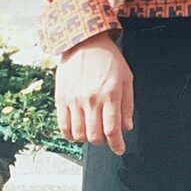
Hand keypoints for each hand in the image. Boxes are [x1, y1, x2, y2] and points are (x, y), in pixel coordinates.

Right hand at [56, 32, 133, 154]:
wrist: (84, 42)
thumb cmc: (108, 58)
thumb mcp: (126, 77)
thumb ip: (128, 103)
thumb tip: (127, 127)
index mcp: (110, 93)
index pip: (112, 129)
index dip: (117, 144)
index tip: (119, 148)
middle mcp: (91, 99)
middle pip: (95, 136)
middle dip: (103, 141)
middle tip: (106, 137)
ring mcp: (74, 100)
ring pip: (79, 135)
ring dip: (87, 139)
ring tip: (92, 131)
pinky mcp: (61, 99)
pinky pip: (64, 126)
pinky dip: (71, 135)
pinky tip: (78, 131)